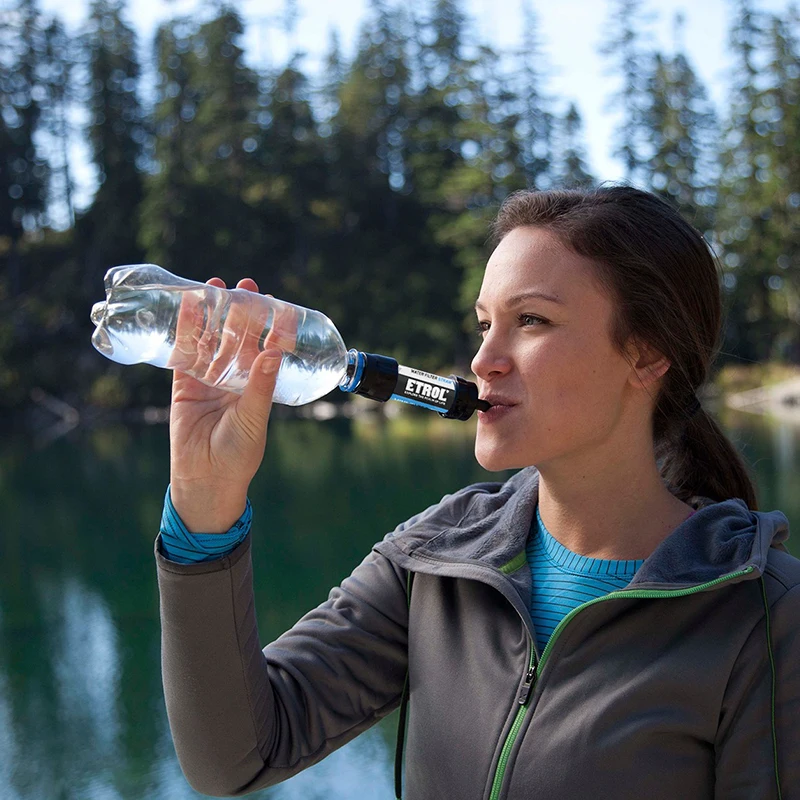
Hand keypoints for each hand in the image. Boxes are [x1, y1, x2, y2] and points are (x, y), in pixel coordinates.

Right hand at [168, 277, 281, 532]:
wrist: (205, 480)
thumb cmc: (238, 455)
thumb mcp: (253, 420)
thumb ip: (260, 387)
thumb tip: (273, 353)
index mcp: (258, 385)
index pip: (267, 348)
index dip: (272, 327)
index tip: (280, 304)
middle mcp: (235, 378)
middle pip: (238, 337)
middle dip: (242, 312)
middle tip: (246, 286)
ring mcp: (209, 379)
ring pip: (211, 339)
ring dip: (213, 314)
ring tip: (215, 286)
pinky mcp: (184, 384)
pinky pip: (185, 352)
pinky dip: (186, 330)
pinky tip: (188, 307)